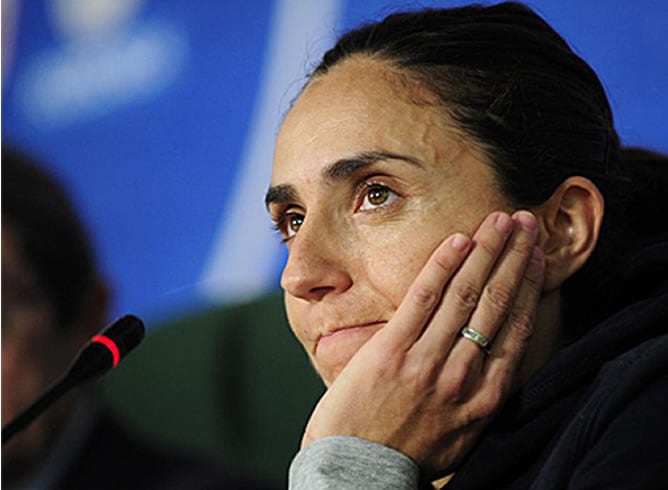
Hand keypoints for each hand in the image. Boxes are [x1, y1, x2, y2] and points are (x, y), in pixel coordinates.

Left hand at [300, 210, 544, 477]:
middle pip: (496, 302)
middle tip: (526, 222)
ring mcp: (428, 361)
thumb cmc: (410, 452)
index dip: (528, 286)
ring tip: (501, 220)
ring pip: (465, 294)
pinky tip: (459, 240)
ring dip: (486, 250)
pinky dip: (443, 266)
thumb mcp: (461, 433)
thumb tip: (490, 359)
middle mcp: (464, 375)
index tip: (536, 257)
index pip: (514, 328)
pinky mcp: (392, 350)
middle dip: (514, 257)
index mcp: (485, 397)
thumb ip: (478, 394)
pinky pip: (422, 298)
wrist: (360, 471)